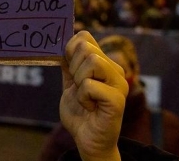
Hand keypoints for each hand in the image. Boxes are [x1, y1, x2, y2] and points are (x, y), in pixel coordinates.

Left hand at [60, 31, 127, 160]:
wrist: (87, 140)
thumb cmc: (80, 113)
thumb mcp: (69, 84)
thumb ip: (68, 64)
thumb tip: (59, 42)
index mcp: (104, 63)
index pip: (85, 37)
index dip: (70, 49)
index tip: (69, 69)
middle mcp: (115, 70)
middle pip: (86, 47)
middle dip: (73, 67)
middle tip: (78, 86)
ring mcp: (119, 84)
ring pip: (92, 61)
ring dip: (79, 81)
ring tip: (85, 97)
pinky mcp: (117, 99)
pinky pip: (90, 85)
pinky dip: (83, 97)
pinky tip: (90, 107)